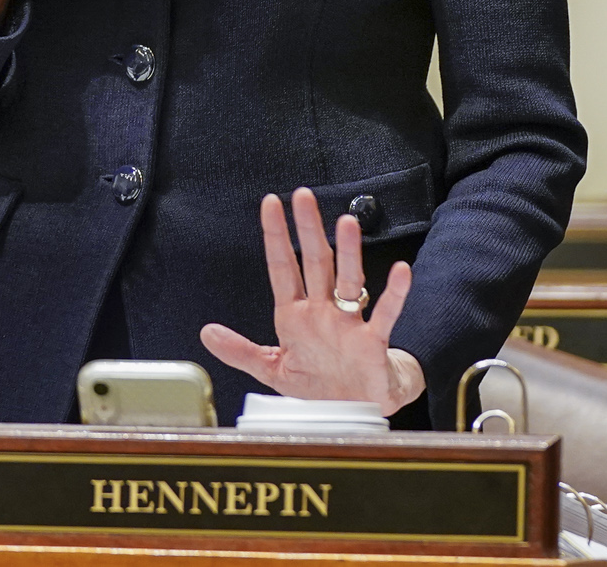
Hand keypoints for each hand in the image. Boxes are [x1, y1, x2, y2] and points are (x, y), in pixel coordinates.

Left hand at [200, 187, 425, 411]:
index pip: (283, 267)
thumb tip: (206, 332)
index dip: (276, 236)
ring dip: (348, 253)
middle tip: (303, 196)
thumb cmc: (320, 384)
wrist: (357, 410)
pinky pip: (385, 315)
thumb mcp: (273, 370)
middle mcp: (322, 312)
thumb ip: (240, 351)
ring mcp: (348, 324)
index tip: (270, 204)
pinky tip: (401, 272)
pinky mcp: (373, 343)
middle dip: (309, 230)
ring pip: (349, 280)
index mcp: (296, 315)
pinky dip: (394, 294)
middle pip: (316, 263)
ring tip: (346, 223)